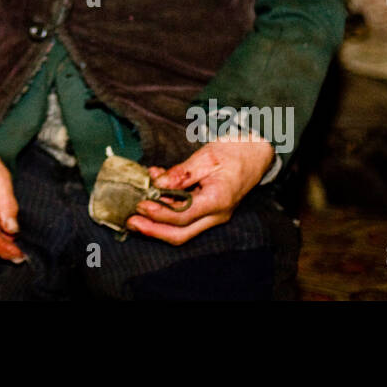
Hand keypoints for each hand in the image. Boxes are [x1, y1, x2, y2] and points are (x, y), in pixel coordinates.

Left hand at [126, 136, 274, 244]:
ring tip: (136, 216)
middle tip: (131, 221)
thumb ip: (181, 173)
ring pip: (182, 231)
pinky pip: (185, 219)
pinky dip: (167, 213)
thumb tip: (158, 183)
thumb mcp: (205, 156)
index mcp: (218, 200)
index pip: (184, 216)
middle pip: (181, 234)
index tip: (140, 204)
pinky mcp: (208, 211)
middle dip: (154, 231)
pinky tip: (152, 199)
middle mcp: (217, 214)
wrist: (255, 154)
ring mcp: (213, 216)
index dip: (159, 213)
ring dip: (157, 226)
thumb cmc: (234, 152)